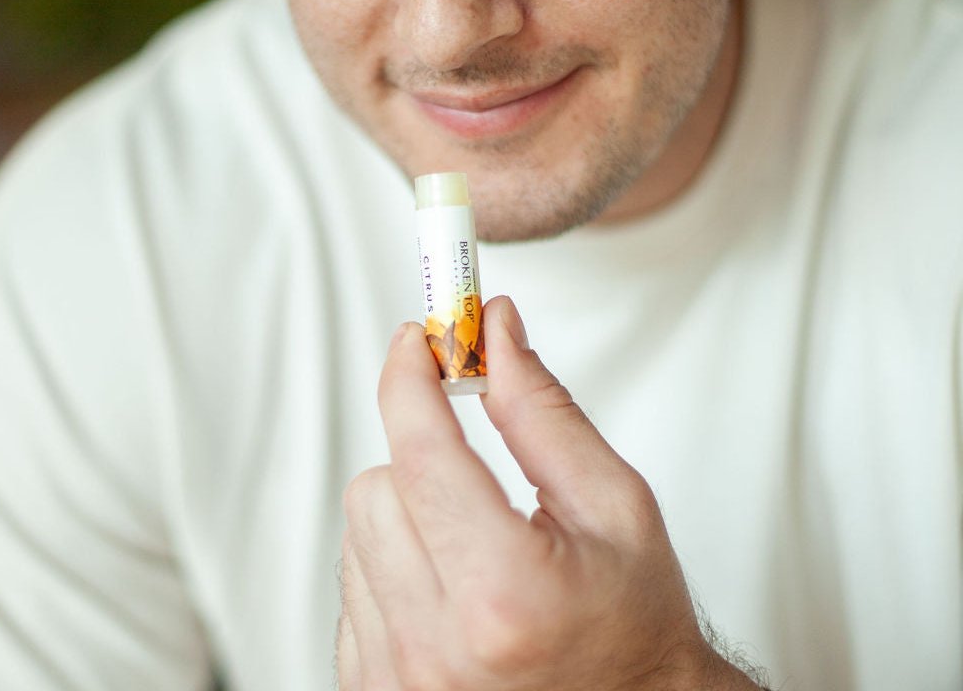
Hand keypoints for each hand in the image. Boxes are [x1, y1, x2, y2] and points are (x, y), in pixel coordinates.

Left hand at [338, 296, 761, 689]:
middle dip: (422, 455)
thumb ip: (541, 409)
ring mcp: (399, 680)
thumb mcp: (613, 501)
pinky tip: (449, 583)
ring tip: (474, 541)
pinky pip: (352, 586)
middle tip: (473, 467)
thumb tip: (495, 333)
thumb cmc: (636, 623)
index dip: (412, 377)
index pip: (423, 451)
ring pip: (359, 531)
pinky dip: (392, 564)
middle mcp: (438, 647)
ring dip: (408, 511)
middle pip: (376, 486)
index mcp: (504, 593)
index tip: (417, 341)